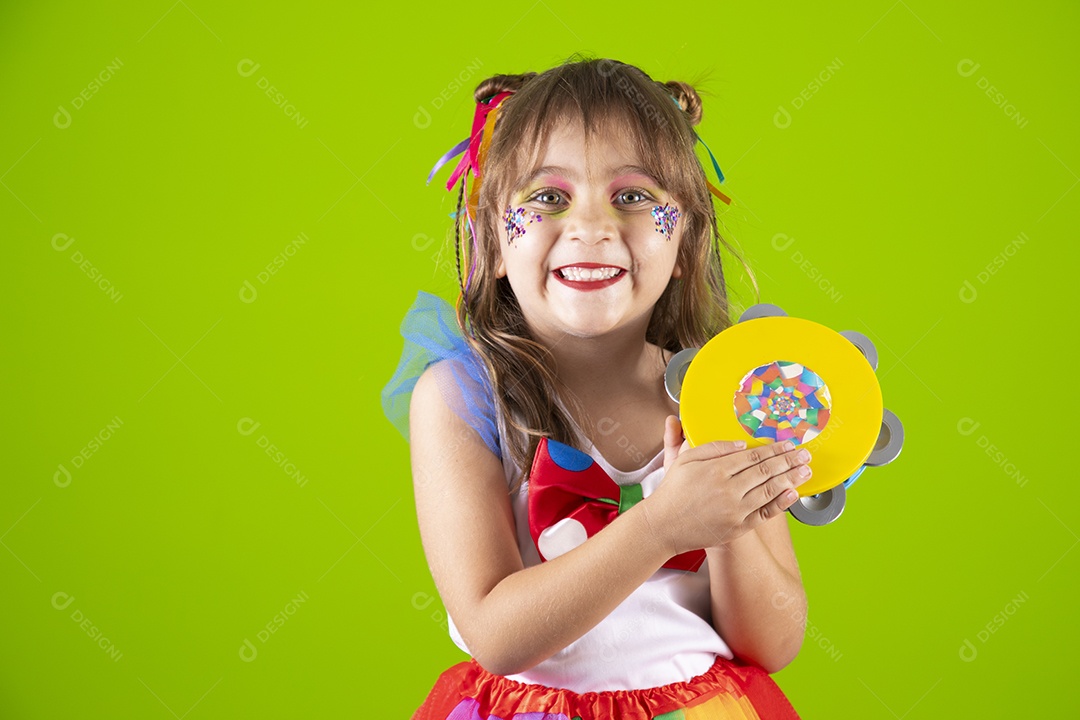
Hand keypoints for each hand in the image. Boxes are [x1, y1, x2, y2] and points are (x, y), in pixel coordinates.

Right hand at [644, 416, 812, 553]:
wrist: (663, 526)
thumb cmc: (672, 492)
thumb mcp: (684, 460)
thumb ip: (712, 447)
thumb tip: (741, 443)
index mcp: (716, 469)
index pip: (753, 456)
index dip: (774, 449)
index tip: (788, 444)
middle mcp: (728, 489)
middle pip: (766, 471)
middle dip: (789, 461)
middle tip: (805, 453)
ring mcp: (735, 510)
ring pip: (769, 490)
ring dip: (791, 479)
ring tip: (806, 470)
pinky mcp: (737, 527)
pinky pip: (764, 514)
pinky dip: (780, 503)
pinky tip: (793, 493)